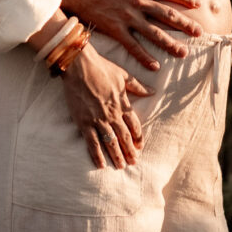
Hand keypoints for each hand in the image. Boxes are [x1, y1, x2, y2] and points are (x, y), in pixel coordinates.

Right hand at [54, 0, 201, 70]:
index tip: (198, 4)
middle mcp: (138, 1)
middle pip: (167, 14)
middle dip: (185, 24)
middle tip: (199, 33)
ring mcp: (127, 16)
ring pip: (154, 33)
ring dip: (170, 44)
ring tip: (183, 53)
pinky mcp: (115, 28)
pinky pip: (132, 45)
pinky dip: (144, 56)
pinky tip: (154, 65)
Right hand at [61, 43, 150, 168]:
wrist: (78, 65)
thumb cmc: (101, 67)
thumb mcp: (123, 75)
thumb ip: (138, 86)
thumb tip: (153, 91)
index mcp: (122, 104)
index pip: (134, 126)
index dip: (138, 138)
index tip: (139, 147)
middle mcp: (112, 114)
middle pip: (124, 137)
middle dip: (129, 151)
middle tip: (133, 163)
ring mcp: (98, 119)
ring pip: (110, 142)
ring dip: (116, 156)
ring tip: (121, 166)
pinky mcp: (84, 122)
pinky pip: (92, 142)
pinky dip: (97, 154)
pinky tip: (101, 164)